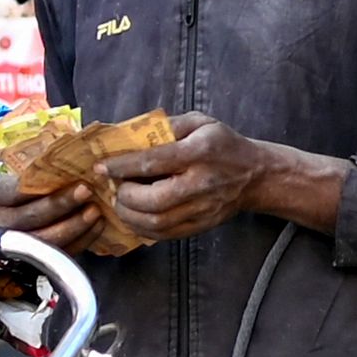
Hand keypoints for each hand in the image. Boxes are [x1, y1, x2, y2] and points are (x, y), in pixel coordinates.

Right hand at [0, 126, 129, 255]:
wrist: (35, 201)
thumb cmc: (38, 179)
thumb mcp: (34, 167)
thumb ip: (45, 164)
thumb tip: (77, 150)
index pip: (14, 192)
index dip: (38, 188)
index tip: (60, 177)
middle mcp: (3, 220)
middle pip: (30, 217)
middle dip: (60, 205)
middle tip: (85, 191)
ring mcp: (19, 241)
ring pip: (45, 240)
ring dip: (74, 226)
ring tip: (95, 211)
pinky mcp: (40, 257)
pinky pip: (61, 252)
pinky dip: (82, 240)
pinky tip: (98, 225)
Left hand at [98, 115, 345, 247]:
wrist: (255, 176)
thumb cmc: (223, 144)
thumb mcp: (200, 122)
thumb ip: (166, 126)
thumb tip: (127, 135)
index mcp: (199, 152)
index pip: (154, 162)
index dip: (122, 166)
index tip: (101, 167)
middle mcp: (200, 184)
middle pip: (153, 200)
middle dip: (125, 195)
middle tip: (114, 187)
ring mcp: (201, 209)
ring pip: (157, 222)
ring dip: (130, 215)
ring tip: (120, 202)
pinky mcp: (200, 226)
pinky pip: (165, 234)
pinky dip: (142, 228)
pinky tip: (134, 216)